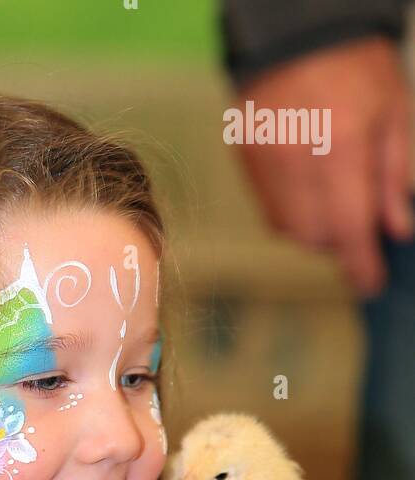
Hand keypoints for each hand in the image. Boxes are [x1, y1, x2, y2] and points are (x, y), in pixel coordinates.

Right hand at [233, 36, 413, 296]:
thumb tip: (397, 229)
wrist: (294, 29)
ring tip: (332, 197)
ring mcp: (266, 167)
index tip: (371, 284)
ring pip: (290, 230)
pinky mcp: (247, 163)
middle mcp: (297, 165)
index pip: (349, 231)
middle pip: (316, 238)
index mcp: (340, 149)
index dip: (362, 267)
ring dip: (314, 230)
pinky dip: (292, 213)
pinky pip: (271, 211)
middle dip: (340, 241)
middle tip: (358, 220)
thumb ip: (396, 174)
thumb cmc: (353, 63)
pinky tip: (308, 186)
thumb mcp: (394, 111)